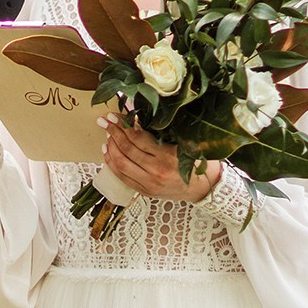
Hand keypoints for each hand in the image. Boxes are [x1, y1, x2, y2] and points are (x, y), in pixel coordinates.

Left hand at [99, 115, 217, 201]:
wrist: (203, 188)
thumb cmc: (197, 160)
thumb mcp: (183, 142)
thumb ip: (161, 131)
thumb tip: (136, 116)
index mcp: (168, 156)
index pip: (138, 138)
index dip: (123, 125)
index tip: (114, 115)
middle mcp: (156, 171)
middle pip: (126, 150)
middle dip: (113, 133)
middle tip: (104, 121)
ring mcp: (149, 184)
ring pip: (121, 164)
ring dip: (110, 147)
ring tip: (107, 134)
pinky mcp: (144, 191)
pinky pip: (122, 177)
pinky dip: (111, 163)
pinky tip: (108, 152)